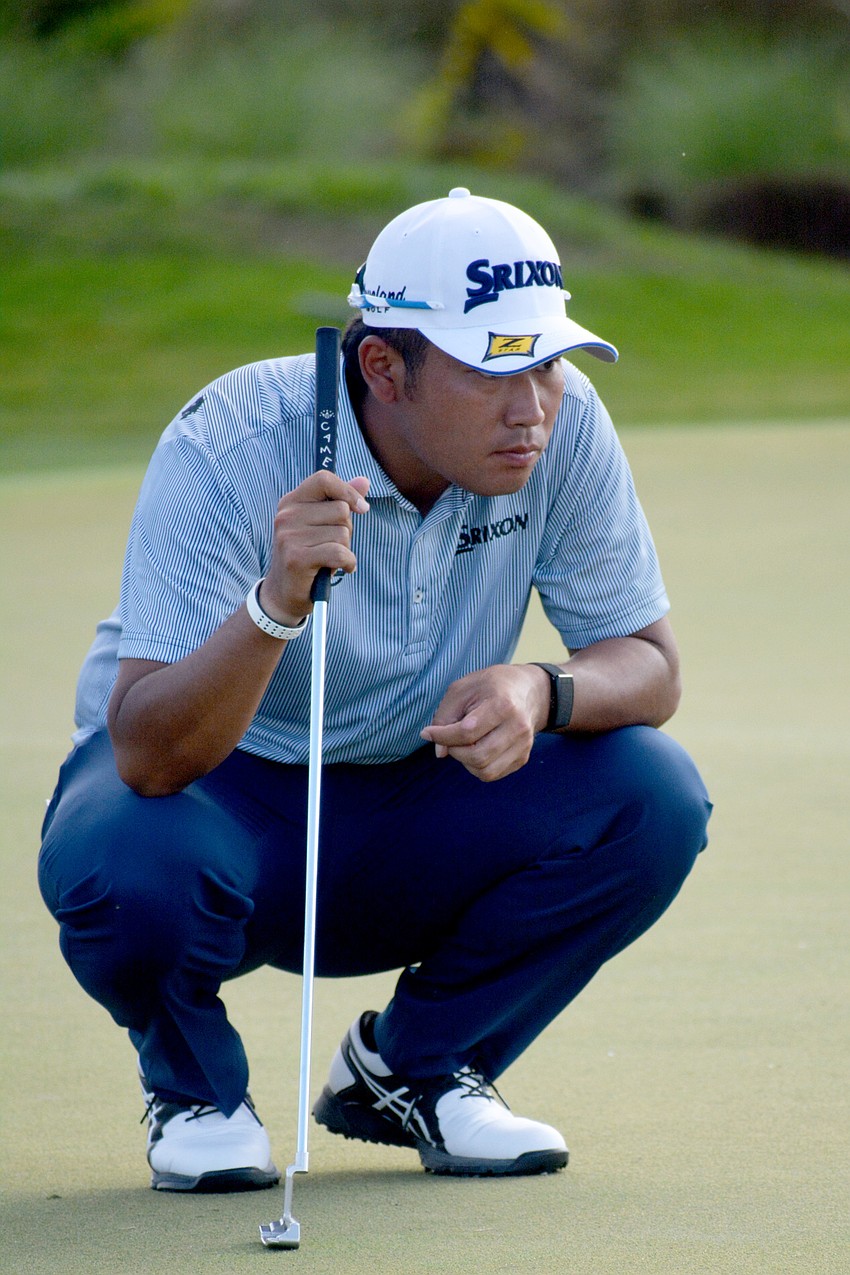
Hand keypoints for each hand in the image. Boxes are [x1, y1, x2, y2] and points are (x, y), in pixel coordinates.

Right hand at [260, 472, 370, 623]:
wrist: (284, 593)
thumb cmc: (309, 555)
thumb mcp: (322, 525)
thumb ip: (341, 501)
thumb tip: (364, 481)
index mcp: (291, 502)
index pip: (324, 479)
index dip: (347, 491)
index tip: (361, 508)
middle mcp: (287, 516)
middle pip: (341, 510)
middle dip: (347, 530)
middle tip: (332, 545)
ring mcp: (290, 537)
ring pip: (342, 533)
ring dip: (346, 549)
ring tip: (330, 558)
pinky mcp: (297, 558)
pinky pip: (339, 553)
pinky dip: (348, 562)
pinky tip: (341, 568)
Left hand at [420, 664, 549, 781]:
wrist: (527, 691)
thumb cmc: (489, 687)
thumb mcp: (461, 690)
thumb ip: (444, 718)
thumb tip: (440, 753)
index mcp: (502, 705)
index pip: (467, 732)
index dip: (442, 736)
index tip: (428, 732)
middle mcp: (517, 727)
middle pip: (477, 756)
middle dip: (455, 751)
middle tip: (450, 738)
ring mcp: (523, 745)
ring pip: (485, 771)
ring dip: (465, 761)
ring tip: (464, 743)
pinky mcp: (523, 758)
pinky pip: (493, 774)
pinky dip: (477, 766)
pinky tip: (477, 747)